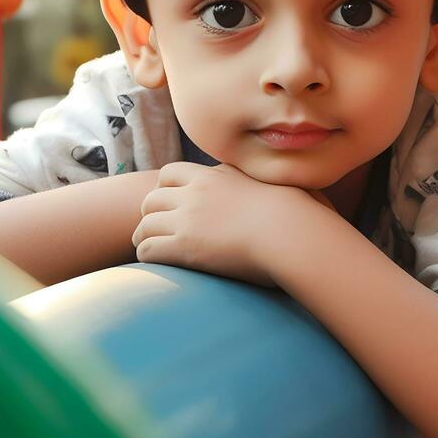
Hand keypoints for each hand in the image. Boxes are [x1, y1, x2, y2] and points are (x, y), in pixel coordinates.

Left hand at [132, 162, 324, 287]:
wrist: (290, 231)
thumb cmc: (293, 212)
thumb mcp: (268, 183)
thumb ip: (252, 180)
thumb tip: (263, 185)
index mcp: (211, 176)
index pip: (171, 173)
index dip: (165, 188)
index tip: (168, 202)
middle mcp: (194, 194)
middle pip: (151, 199)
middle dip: (149, 214)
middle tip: (154, 229)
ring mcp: (186, 219)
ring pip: (145, 225)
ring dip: (144, 237)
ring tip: (149, 249)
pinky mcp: (184, 247)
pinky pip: (149, 249)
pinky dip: (148, 256)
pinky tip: (156, 264)